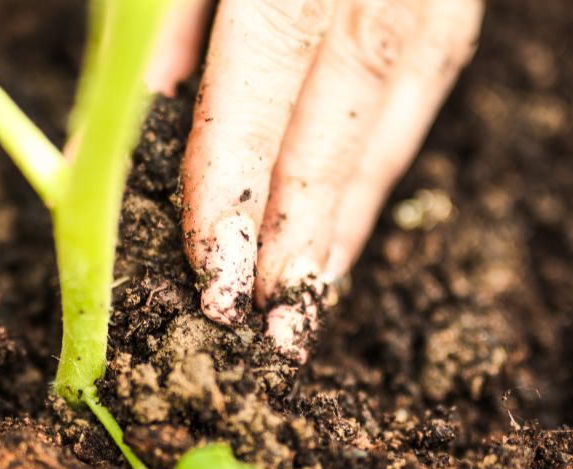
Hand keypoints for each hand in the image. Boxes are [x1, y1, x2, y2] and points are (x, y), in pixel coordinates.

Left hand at [148, 0, 483, 360]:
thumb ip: (166, 30)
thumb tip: (119, 143)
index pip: (263, 86)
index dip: (237, 189)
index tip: (213, 274)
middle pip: (340, 132)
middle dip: (294, 240)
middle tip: (266, 332)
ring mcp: (434, 1)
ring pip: (388, 136)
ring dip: (338, 229)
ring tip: (299, 307)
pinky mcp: (452, 15)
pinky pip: (415, 110)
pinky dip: (370, 180)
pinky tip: (336, 237)